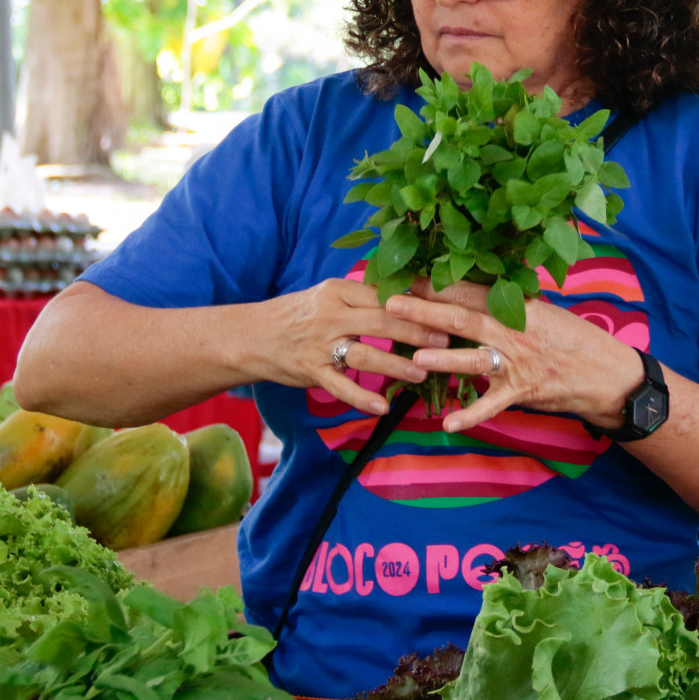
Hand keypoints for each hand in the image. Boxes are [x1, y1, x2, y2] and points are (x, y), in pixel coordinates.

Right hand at [251, 278, 451, 415]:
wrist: (251, 336)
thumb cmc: (299, 315)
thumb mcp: (329, 296)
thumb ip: (364, 296)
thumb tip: (410, 293)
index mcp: (339, 291)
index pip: (385, 294)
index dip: (417, 304)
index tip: (445, 310)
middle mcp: (331, 315)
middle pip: (382, 320)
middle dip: (417, 331)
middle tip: (447, 340)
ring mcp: (320, 344)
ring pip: (364, 353)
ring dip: (396, 364)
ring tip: (422, 374)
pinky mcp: (311, 371)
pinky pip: (339, 386)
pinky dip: (361, 398)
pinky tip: (382, 408)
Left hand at [388, 284, 644, 433]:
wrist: (607, 373)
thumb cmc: (573, 339)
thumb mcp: (543, 312)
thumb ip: (509, 305)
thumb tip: (471, 291)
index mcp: (518, 306)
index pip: (472, 291)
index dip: (438, 284)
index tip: (406, 276)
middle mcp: (515, 331)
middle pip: (464, 319)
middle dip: (426, 312)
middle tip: (392, 304)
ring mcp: (518, 363)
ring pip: (476, 359)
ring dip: (445, 359)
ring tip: (415, 358)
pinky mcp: (523, 392)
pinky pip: (493, 404)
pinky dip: (472, 414)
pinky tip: (448, 423)